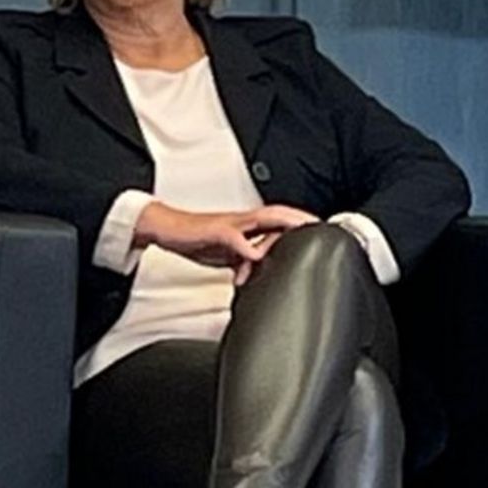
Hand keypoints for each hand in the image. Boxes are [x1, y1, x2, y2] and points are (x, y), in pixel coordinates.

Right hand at [134, 202, 318, 283]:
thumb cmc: (196, 239)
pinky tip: (257, 256)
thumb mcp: (227, 255)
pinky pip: (235, 238)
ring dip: (283, 223)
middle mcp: (241, 222)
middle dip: (299, 218)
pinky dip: (248, 247)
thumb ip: (245, 262)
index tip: (318, 229)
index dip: (298, 223)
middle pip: (277, 214)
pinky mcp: (215, 232)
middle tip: (320, 225)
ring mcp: (229, 224)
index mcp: (246, 227)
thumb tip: (260, 273)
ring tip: (302, 229)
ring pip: (262, 218)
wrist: (167, 229)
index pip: (278, 220)